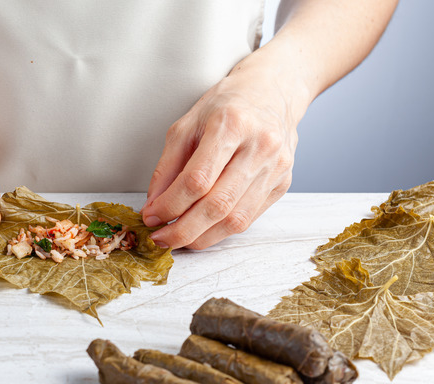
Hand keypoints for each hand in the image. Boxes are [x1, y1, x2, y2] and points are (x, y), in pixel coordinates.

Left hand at [140, 67, 300, 249]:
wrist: (273, 92)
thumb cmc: (226, 106)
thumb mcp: (186, 125)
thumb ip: (167, 166)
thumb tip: (153, 205)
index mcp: (231, 125)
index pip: (197, 180)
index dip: (170, 205)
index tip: (151, 217)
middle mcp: (259, 147)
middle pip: (217, 205)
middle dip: (183, 230)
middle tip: (160, 239)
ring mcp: (275, 168)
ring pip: (236, 219)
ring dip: (201, 237)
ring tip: (178, 240)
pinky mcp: (282, 184)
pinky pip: (249, 218)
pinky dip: (221, 231)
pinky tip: (202, 230)